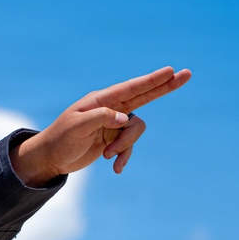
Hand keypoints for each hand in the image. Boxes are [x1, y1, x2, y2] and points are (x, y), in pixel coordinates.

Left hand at [11, 66, 191, 185]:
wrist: (51, 159)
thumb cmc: (60, 139)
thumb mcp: (77, 127)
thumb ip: (102, 118)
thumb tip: (125, 119)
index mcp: (100, 100)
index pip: (131, 88)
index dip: (151, 80)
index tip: (169, 71)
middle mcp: (110, 108)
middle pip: (144, 95)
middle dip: (164, 87)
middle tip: (187, 74)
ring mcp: (114, 124)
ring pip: (136, 130)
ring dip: (126, 145)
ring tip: (108, 156)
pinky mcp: (113, 139)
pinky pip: (129, 146)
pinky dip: (125, 156)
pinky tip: (115, 168)